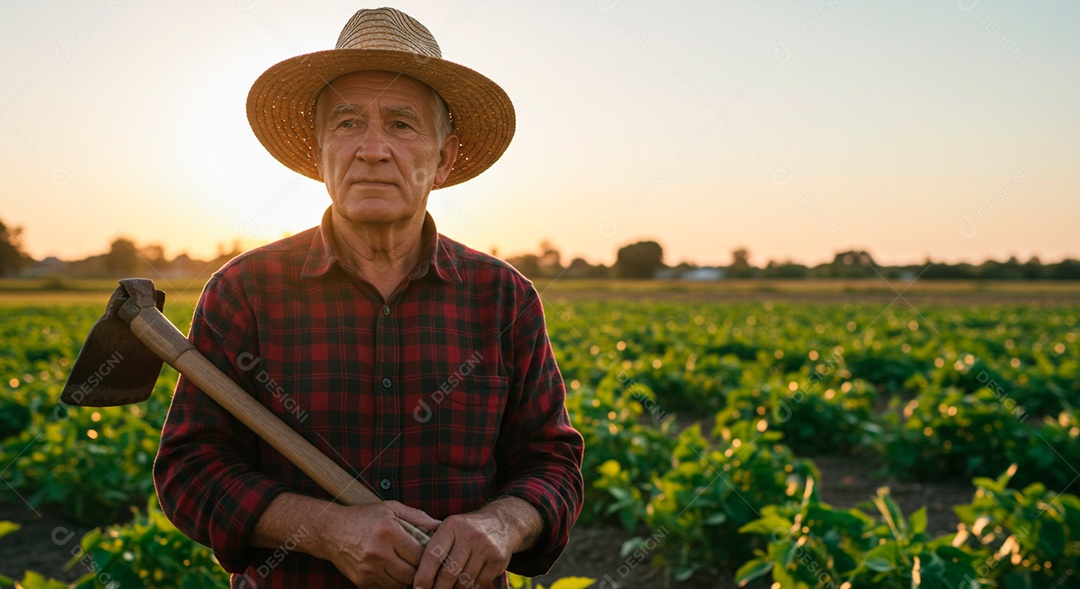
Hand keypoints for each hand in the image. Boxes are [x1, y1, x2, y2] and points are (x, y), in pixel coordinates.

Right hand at [316, 500, 440, 587]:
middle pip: (411, 574)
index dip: (429, 556)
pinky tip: (393, 570)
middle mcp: (377, 553)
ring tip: (409, 567)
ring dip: (407, 579)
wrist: (331, 531)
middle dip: (420, 571)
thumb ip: (418, 517)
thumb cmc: (364, 517)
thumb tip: (441, 525)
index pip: (419, 554)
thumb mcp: (391, 509)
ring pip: (399, 584)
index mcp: (388, 532)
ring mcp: (368, 570)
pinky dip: (393, 582)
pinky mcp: (361, 581)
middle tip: (423, 564)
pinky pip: (385, 588)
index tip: (432, 554)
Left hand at [413, 511, 510, 588]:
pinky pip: (480, 584)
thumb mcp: (450, 529)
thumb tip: (417, 578)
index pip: (433, 555)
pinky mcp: (498, 559)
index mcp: (452, 525)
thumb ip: (435, 546)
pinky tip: (464, 588)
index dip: (423, 576)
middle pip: (449, 572)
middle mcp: (469, 534)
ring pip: (464, 581)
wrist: (502, 522)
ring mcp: (485, 546)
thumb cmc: (467, 531)